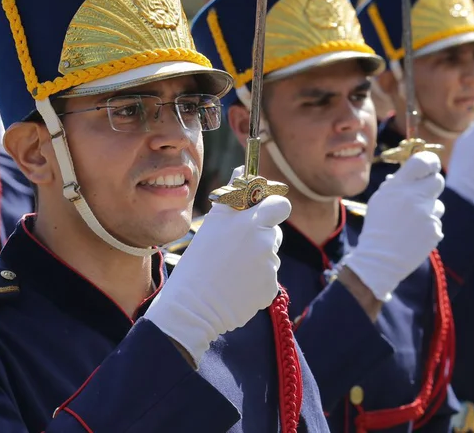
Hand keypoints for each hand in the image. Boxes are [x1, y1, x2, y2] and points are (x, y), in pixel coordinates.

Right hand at [145, 195, 290, 364]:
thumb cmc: (198, 262)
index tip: (262, 216)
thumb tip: (243, 168)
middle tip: (236, 250)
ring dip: (257, 261)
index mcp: (248, 221)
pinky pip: (269, 279)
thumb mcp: (212, 223)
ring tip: (231, 271)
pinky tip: (236, 287)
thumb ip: (233, 194)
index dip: (273, 209)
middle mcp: (263, 240)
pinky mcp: (271, 287)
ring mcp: (269, 265)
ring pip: (271, 257)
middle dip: (262, 237)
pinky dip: (256, 283)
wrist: (192, 306)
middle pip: (275, 232)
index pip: (280, 205)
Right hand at [343, 151, 444, 300]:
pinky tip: (413, 236)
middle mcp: (415, 197)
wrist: (379, 258)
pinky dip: (427, 228)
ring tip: (411, 223)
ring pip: (438, 205)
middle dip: (431, 186)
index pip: (423, 161)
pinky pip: (436, 223)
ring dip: (428, 211)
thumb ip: (395, 185)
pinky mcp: (435, 230)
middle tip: (422, 195)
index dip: (430, 161)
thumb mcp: (380, 200)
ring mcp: (427, 214)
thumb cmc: (377, 227)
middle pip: (438, 180)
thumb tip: (406, 175)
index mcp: (399, 186)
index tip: (430, 165)